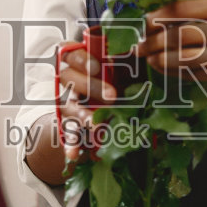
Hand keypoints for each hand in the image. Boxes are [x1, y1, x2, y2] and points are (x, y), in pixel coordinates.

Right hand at [56, 45, 114, 161]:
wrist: (105, 104)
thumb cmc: (116, 78)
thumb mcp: (121, 66)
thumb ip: (125, 58)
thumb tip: (138, 50)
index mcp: (79, 61)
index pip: (69, 52)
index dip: (80, 59)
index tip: (97, 67)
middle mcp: (69, 81)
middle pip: (69, 78)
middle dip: (90, 86)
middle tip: (112, 95)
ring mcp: (67, 103)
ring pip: (68, 106)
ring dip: (83, 115)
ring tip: (97, 125)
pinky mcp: (69, 124)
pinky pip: (68, 134)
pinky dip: (71, 145)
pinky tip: (74, 156)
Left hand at [136, 0, 206, 89]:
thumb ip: (204, 10)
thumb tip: (163, 16)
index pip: (185, 8)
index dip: (159, 16)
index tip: (144, 22)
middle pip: (183, 35)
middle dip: (155, 42)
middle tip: (138, 46)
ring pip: (189, 58)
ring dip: (163, 60)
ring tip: (149, 60)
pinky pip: (200, 75)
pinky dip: (180, 73)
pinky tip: (168, 70)